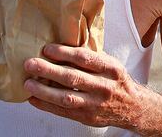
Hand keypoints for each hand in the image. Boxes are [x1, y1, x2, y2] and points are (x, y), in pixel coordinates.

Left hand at [23, 44, 138, 128]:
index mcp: (110, 69)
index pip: (85, 58)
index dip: (64, 53)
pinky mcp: (87, 117)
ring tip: (28, 83)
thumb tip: (63, 44)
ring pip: (66, 97)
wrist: (133, 107)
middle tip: (30, 64)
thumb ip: (91, 57)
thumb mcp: (111, 64)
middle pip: (72, 78)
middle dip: (48, 70)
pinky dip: (46, 105)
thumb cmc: (116, 81)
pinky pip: (63, 112)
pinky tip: (34, 99)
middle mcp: (103, 86)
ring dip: (44, 90)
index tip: (47, 49)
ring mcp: (95, 104)